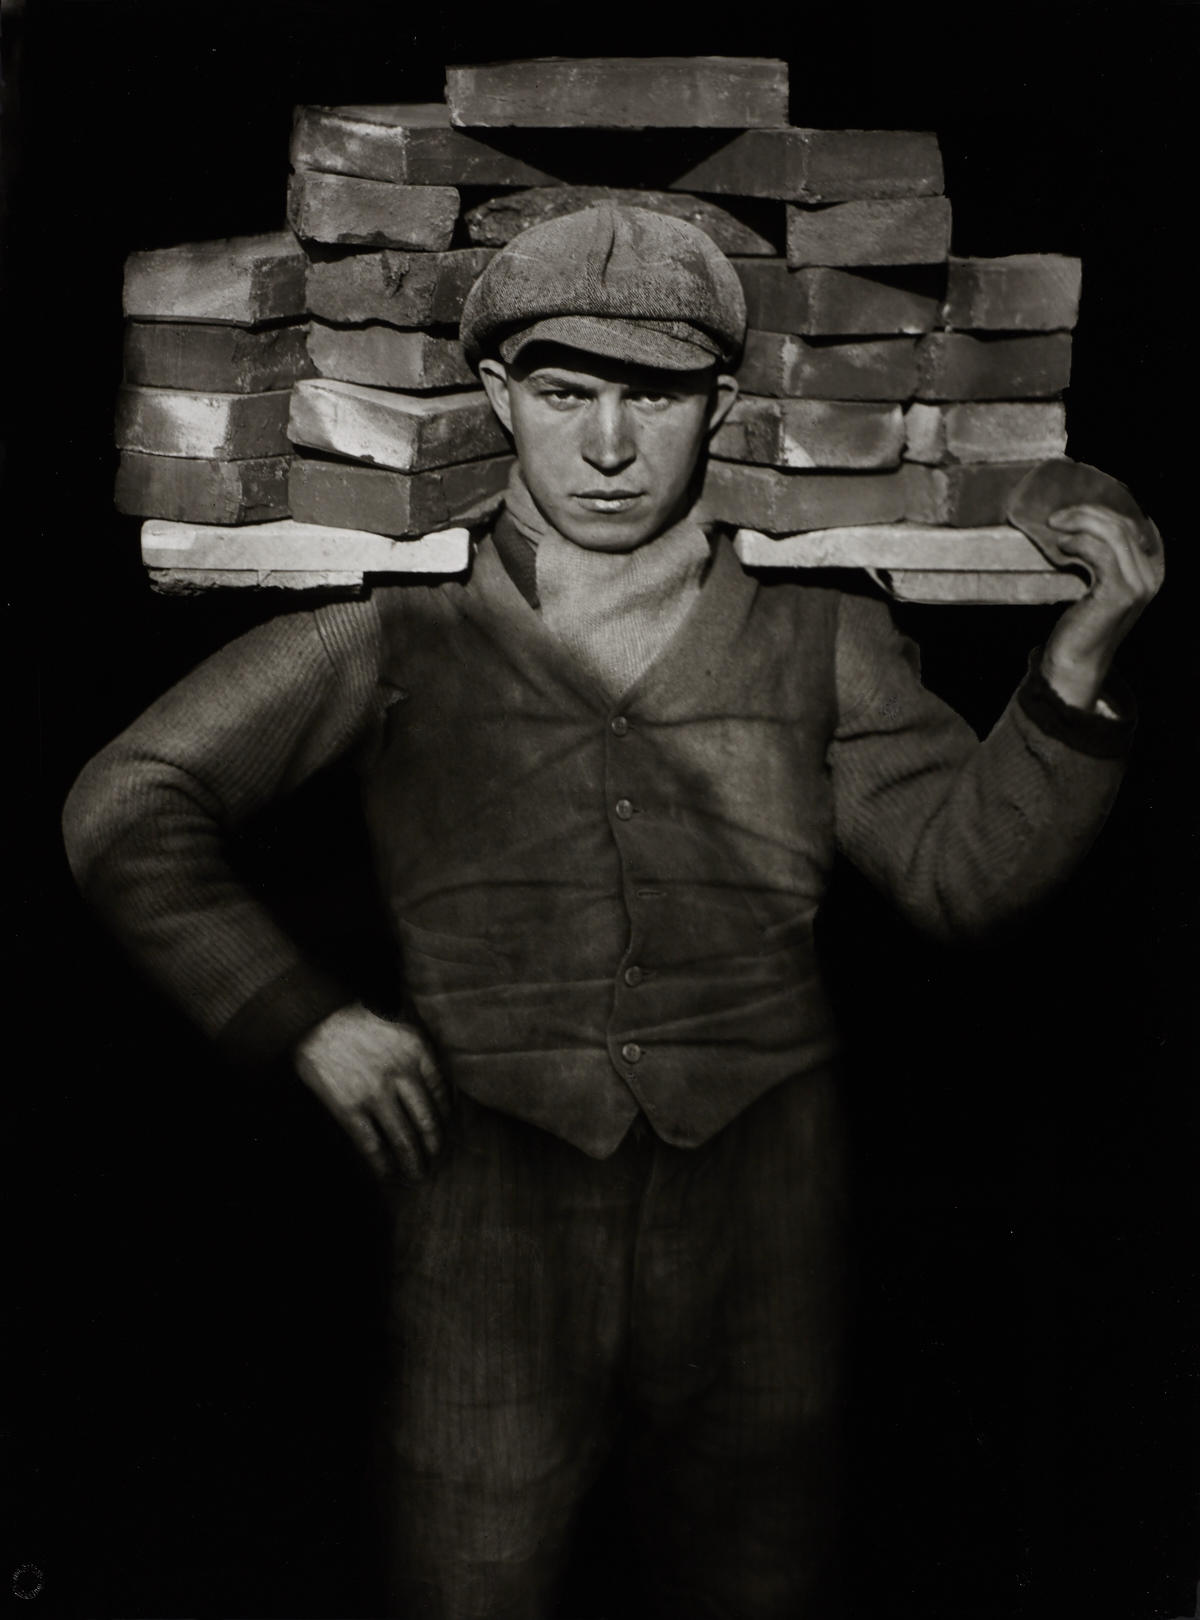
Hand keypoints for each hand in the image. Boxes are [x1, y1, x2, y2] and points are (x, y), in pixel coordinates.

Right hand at [293, 1003, 451, 1182]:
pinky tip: (386, 1174)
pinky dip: (382, 1163)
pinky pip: (372, 1144)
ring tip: (416, 1174)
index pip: (442, 1092)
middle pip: (427, 1121)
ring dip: (412, 1162)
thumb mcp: (397, 1023)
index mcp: (417, 1050)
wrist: (312, 1017)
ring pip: (404, 1138)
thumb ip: (416, 1050)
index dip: (445, 1116)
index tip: (444, 1129)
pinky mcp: (350, 1108)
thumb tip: (432, 1086)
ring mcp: (376, 1093)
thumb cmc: (354, 1018)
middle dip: (433, 1146)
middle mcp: (402, 1073)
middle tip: (436, 1161)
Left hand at [1040, 502, 1164, 709]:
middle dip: (1088, 512)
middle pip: (1123, 523)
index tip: (1079, 506)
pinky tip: (1061, 546)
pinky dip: (1078, 544)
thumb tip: (1081, 518)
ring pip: (1113, 533)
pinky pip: (1100, 553)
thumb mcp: (1097, 582)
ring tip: (1054, 527)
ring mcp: (1140, 584)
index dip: (1108, 507)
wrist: (1074, 660)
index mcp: (1153, 568)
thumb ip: (1103, 555)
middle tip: (1056, 517)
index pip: (1136, 522)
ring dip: (1080, 523)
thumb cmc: (1080, 619)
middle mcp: (1153, 575)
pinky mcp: (1120, 593)